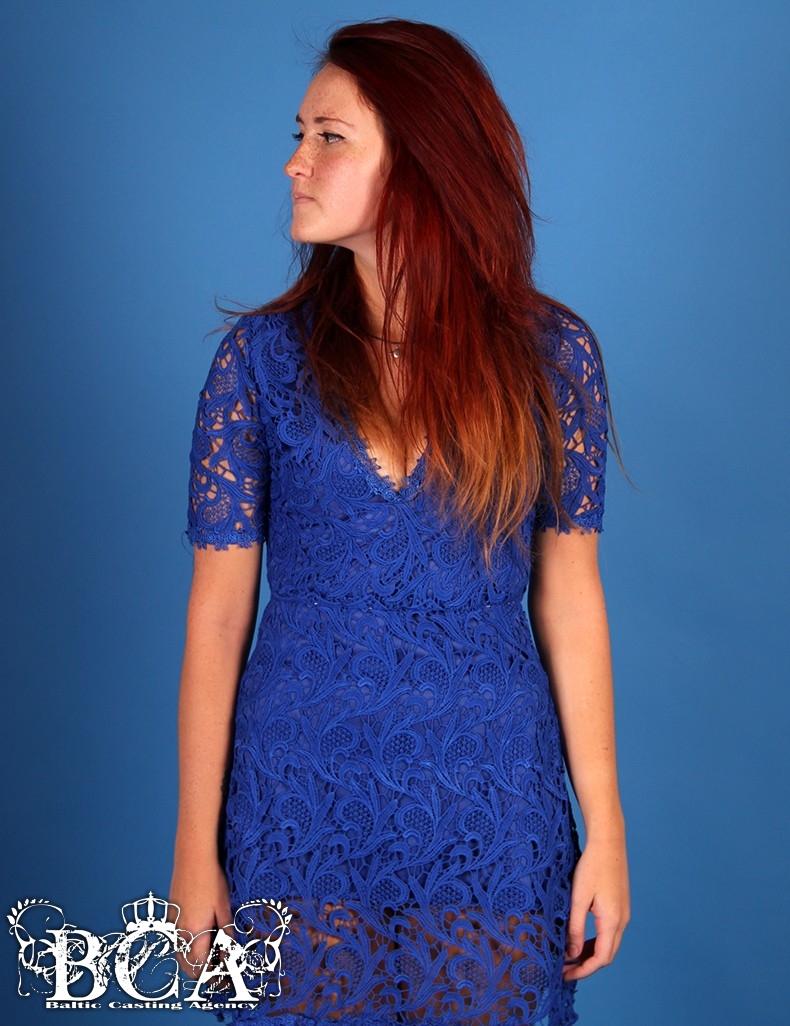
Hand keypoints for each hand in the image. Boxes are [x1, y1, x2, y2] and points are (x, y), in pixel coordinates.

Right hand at [169, 855, 232, 978]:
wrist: (192, 858)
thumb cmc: (211, 881)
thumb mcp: (224, 908)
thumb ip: (226, 933)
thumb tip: (229, 954)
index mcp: (195, 933)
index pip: (201, 968)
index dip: (213, 978)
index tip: (226, 980)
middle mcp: (180, 933)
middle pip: (188, 967)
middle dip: (204, 973)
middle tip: (222, 970)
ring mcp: (172, 924)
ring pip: (180, 955)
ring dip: (194, 962)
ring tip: (214, 956)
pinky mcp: (170, 915)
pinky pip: (177, 942)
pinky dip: (188, 949)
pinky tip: (202, 940)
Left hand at [562, 836, 629, 980]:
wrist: (608, 842)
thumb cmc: (592, 867)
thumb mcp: (579, 898)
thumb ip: (575, 927)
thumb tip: (571, 954)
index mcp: (612, 921)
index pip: (601, 958)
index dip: (583, 970)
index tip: (565, 974)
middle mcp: (622, 920)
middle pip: (606, 955)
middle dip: (586, 965)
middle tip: (564, 969)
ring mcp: (623, 913)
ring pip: (608, 944)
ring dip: (590, 953)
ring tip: (569, 956)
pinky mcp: (620, 906)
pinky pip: (609, 932)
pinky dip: (595, 941)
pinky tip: (580, 939)